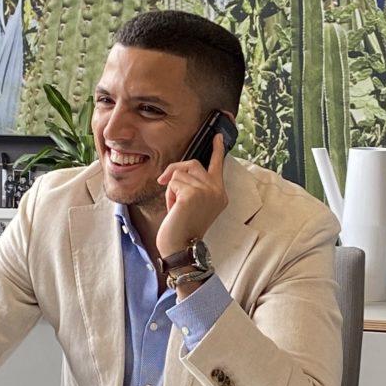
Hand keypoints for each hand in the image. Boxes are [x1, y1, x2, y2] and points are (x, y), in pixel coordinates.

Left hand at [156, 133, 228, 260]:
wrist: (180, 248)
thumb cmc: (183, 229)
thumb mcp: (193, 204)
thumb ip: (194, 186)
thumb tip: (180, 171)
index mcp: (220, 193)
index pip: (218, 165)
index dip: (217, 149)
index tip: (218, 136)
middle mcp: (217, 190)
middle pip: (192, 164)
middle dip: (175, 172)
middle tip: (165, 184)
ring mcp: (207, 191)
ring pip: (179, 173)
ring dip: (171, 189)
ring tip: (176, 207)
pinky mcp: (193, 193)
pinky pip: (172, 182)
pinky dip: (168, 195)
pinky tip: (174, 209)